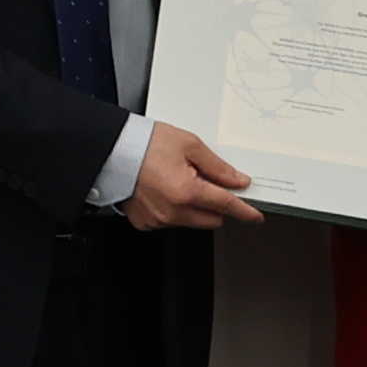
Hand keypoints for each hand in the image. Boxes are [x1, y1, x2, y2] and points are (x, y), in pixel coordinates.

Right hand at [128, 124, 261, 228]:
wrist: (111, 149)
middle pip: (212, 219)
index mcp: (186, 191)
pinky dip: (174, 209)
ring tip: (178, 181)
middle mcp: (173, 211)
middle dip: (216, 205)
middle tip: (207, 183)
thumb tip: (237, 181)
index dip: (245, 211)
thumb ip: (217, 167)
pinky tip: (164, 190)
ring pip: (192, 221)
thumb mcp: (189, 145)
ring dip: (194, 207)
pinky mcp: (146, 222)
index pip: (226, 205)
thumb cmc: (143, 143)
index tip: (255, 215)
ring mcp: (158, 219)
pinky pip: (171, 221)